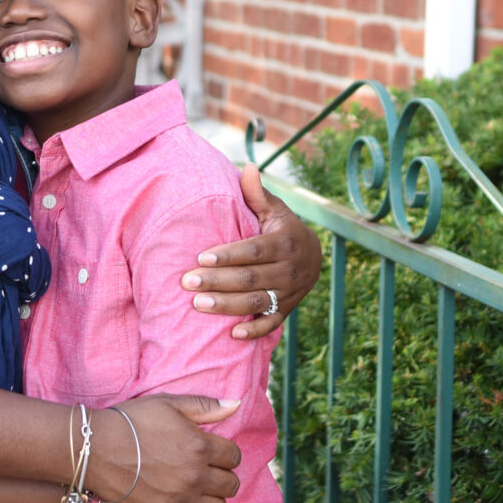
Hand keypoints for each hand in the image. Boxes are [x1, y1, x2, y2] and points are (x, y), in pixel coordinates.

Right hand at [89, 394, 240, 502]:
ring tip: (200, 489)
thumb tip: (235, 405)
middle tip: (208, 471)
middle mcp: (195, 475)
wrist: (95, 449)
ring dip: (213, 498)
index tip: (214, 452)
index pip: (234, 456)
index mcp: (200, 445)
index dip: (226, 453)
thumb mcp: (168, 403)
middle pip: (230, 484)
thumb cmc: (130, 422)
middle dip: (223, 476)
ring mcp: (181, 499)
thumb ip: (205, 406)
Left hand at [181, 165, 322, 339]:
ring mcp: (289, 293)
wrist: (315, 257)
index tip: (201, 257)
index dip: (228, 255)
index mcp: (284, 242)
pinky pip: (271, 324)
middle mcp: (289, 270)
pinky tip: (231, 334)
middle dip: (218, 281)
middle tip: (188, 282)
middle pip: (250, 278)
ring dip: (227, 306)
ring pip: (257, 302)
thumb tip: (247, 167)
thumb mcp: (275, 210)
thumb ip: (257, 194)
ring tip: (198, 304)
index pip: (253, 250)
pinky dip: (254, 331)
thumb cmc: (282, 229)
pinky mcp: (286, 310)